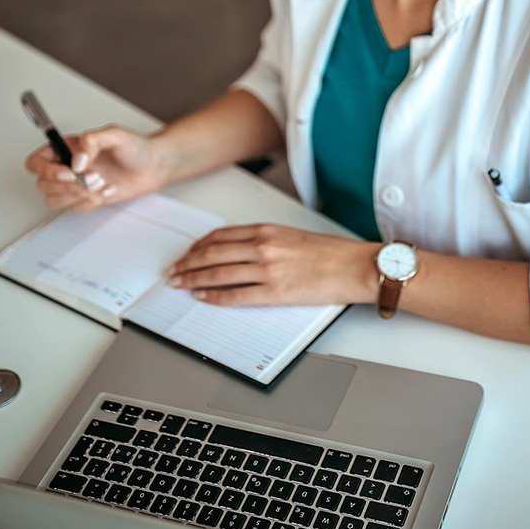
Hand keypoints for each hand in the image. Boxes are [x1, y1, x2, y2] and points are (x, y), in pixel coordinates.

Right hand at [24, 124, 169, 213]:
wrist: (155, 167)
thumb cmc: (136, 148)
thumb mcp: (114, 134)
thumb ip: (91, 141)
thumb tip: (76, 160)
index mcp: (67, 148)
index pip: (36, 162)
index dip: (47, 170)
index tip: (69, 170)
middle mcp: (69, 167)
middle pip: (43, 184)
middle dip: (66, 184)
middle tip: (91, 177)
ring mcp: (77, 185)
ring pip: (54, 199)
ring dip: (77, 194)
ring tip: (100, 183)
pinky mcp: (89, 199)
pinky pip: (75, 208)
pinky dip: (91, 202)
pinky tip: (108, 191)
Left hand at [168, 224, 380, 306]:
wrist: (356, 266)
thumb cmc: (332, 253)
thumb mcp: (293, 236)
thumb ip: (266, 241)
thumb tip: (240, 253)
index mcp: (267, 230)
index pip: (220, 236)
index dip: (197, 246)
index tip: (186, 254)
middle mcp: (263, 246)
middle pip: (212, 254)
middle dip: (187, 264)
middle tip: (173, 272)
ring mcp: (268, 269)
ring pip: (218, 274)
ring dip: (194, 280)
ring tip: (180, 285)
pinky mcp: (275, 292)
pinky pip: (236, 295)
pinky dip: (215, 297)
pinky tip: (204, 297)